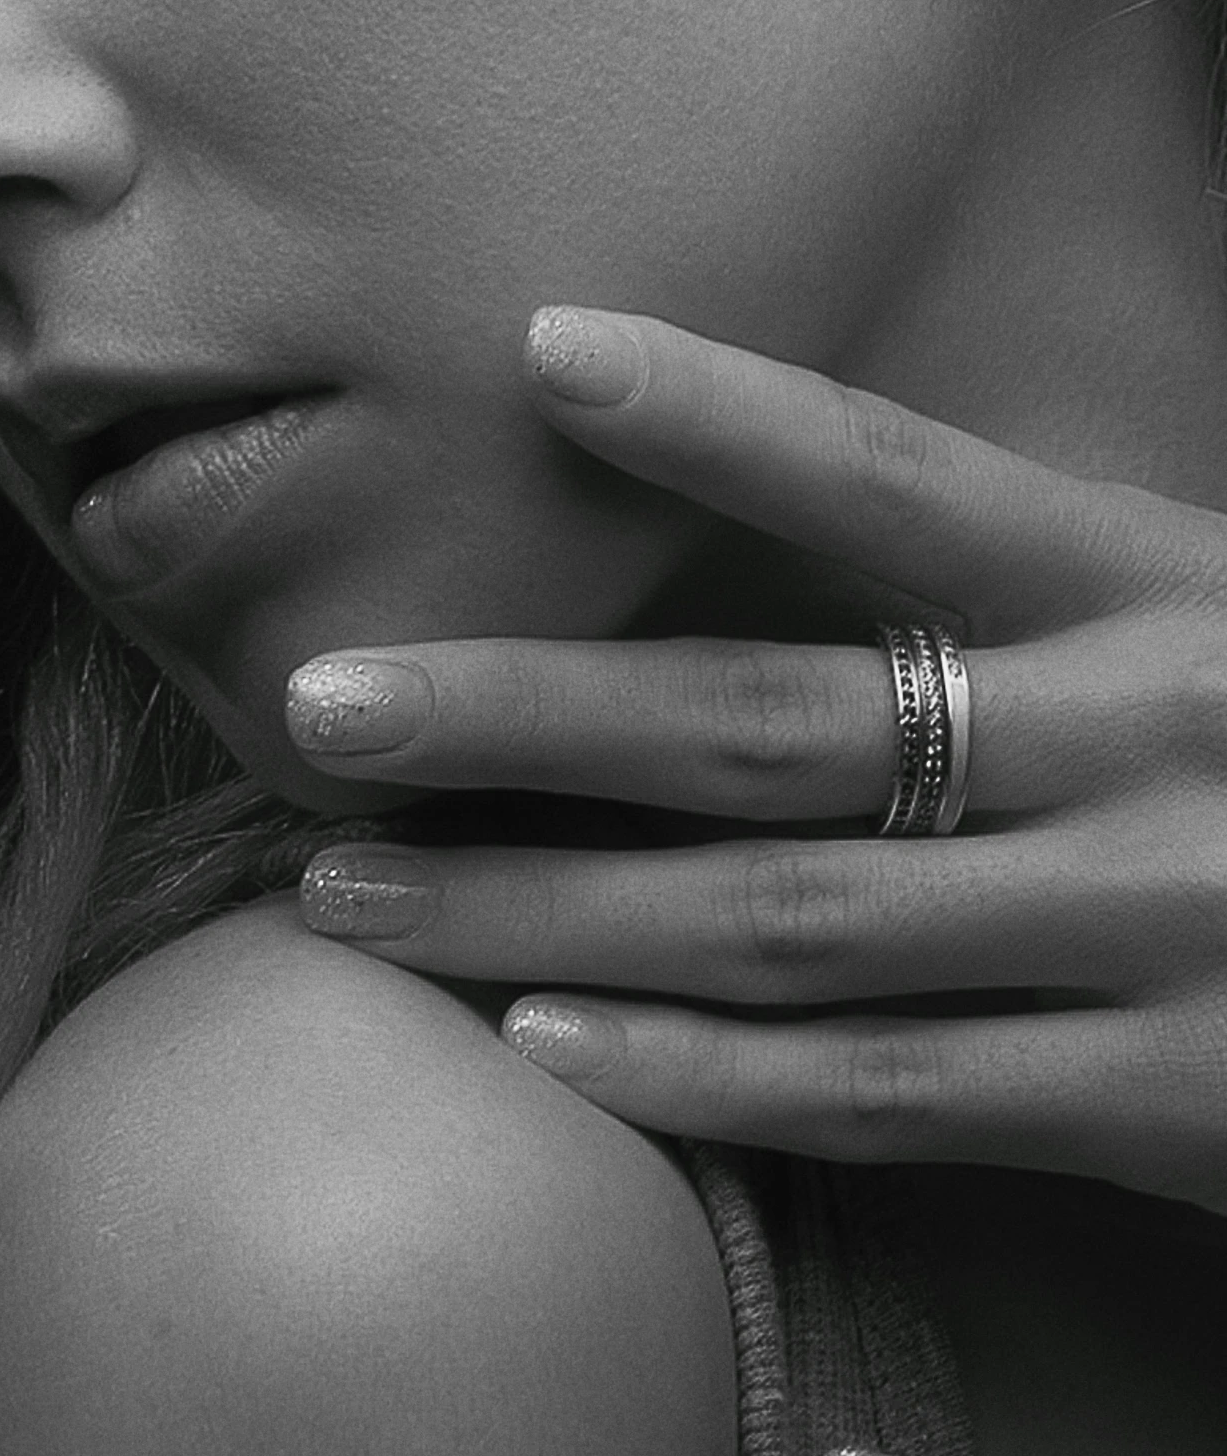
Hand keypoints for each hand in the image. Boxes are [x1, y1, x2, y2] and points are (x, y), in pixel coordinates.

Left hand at [290, 306, 1226, 1211]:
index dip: (720, 411)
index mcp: (1162, 587)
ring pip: (786, 925)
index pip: (904, 479)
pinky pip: (888, 1093)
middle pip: (776, 719)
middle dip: (526, 710)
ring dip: (546, 908)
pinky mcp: (1164, 1106)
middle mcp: (1142, 745)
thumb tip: (811, 517)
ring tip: (350, 888)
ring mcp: (1151, 932)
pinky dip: (701, 1077)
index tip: (536, 350)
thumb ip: (1041, 580)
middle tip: (318, 703)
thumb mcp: (1210, 616)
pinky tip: (542, 1043)